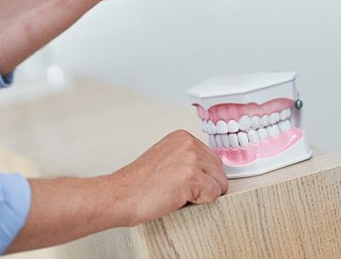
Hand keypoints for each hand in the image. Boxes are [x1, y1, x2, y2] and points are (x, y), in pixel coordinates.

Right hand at [108, 130, 228, 225]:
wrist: (121, 195)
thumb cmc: (138, 183)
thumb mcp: (166, 158)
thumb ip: (187, 158)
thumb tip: (207, 170)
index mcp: (182, 136)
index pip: (212, 158)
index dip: (202, 175)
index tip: (185, 182)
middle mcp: (189, 143)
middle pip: (219, 169)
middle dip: (206, 184)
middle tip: (180, 190)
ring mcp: (191, 159)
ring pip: (219, 183)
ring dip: (203, 194)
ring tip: (178, 193)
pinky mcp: (192, 177)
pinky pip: (214, 194)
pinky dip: (201, 203)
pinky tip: (180, 198)